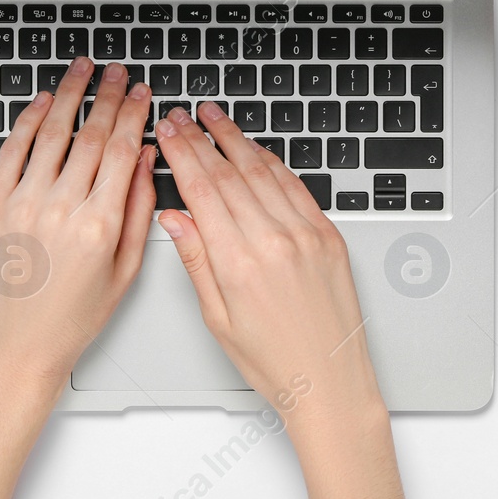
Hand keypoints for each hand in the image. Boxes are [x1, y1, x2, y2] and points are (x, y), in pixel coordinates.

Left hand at [0, 57, 156, 392]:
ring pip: (51, 134)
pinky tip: (43, 102)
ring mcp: (22, 205)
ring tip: (82, 70)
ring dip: (69, 95)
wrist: (21, 343)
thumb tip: (144, 157)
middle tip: (116, 72)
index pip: (121, 151)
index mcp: (99, 226)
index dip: (133, 115)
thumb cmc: (74, 315)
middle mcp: (60, 210)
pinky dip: (29, 121)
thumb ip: (139, 208)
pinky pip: (12, 152)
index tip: (141, 93)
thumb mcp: (126, 267)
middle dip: (107, 96)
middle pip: (90, 135)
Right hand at [153, 102, 385, 432]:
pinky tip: (255, 149)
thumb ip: (196, 261)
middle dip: (201, 139)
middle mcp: (275, 241)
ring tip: (214, 117)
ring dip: (235, 139)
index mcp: (240, 263)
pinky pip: (295, 186)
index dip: (181, 155)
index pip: (202, 190)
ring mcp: (306, 234)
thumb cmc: (274, 361)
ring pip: (263, 171)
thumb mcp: (217, 319)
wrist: (330, 383)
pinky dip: (272, 162)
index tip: (167, 133)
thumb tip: (174, 218)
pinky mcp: (329, 236)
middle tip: (182, 115)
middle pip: (229, 173)